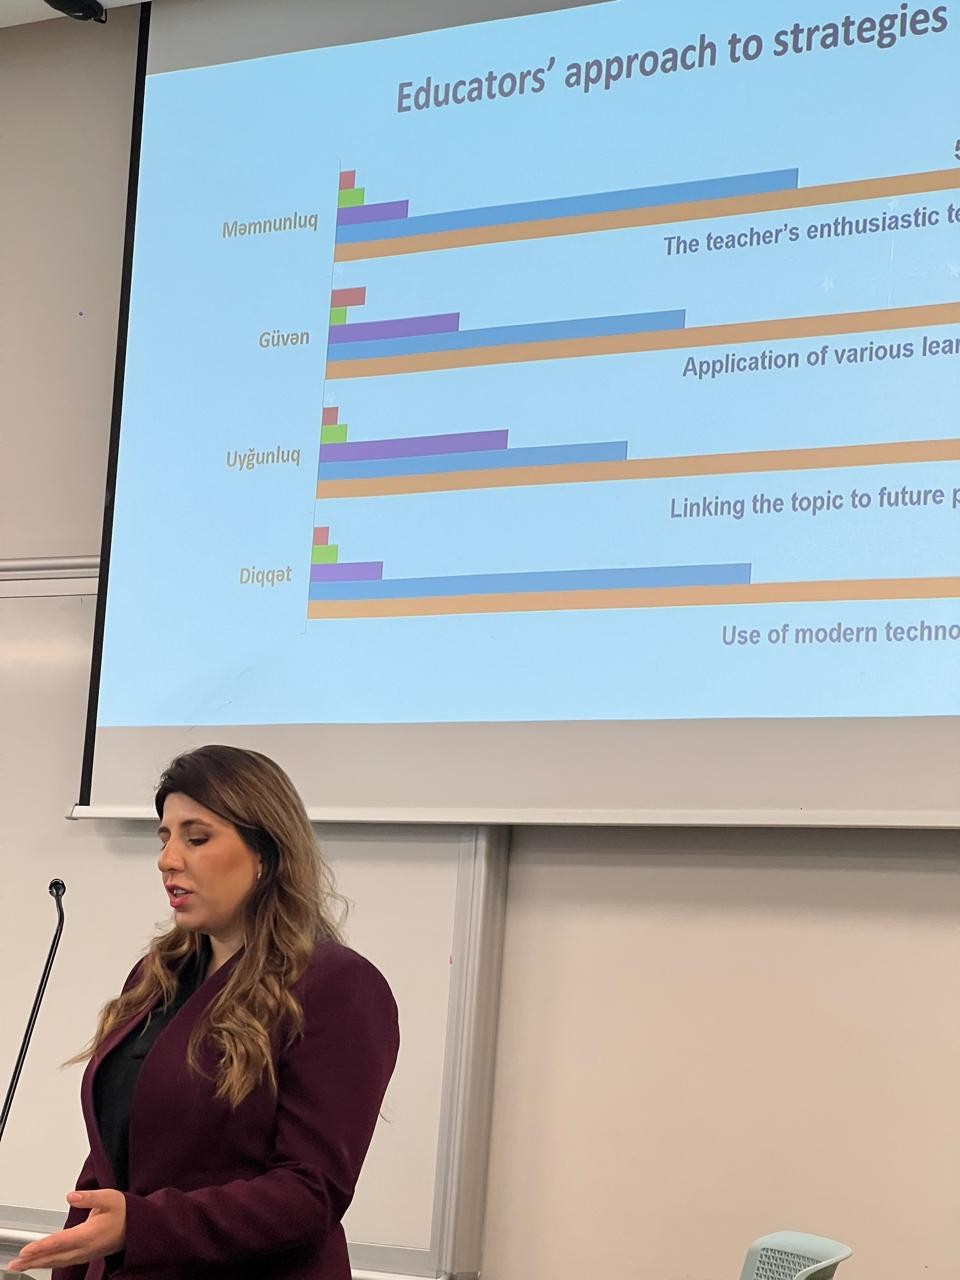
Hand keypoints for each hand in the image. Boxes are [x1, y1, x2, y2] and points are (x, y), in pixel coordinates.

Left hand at [6, 1189, 125, 1271]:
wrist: (138, 1229)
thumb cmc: (125, 1212)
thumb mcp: (110, 1198)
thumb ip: (89, 1197)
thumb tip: (70, 1196)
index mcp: (90, 1235)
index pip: (60, 1242)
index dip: (42, 1247)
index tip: (26, 1250)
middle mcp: (85, 1248)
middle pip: (54, 1256)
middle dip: (33, 1260)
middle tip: (15, 1263)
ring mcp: (84, 1254)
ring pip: (57, 1261)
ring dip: (38, 1263)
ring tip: (21, 1265)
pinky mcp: (84, 1255)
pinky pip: (62, 1261)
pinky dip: (48, 1262)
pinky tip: (40, 1261)